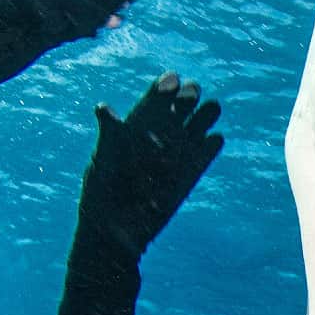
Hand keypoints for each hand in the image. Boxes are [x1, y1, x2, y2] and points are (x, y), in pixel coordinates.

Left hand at [78, 72, 224, 261]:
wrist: (116, 233)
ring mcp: (178, 152)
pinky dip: (212, 143)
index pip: (158, 94)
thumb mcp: (103, 160)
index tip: (173, 80)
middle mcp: (160, 133)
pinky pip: (210, 148)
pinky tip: (208, 143)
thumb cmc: (101, 194)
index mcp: (137, 124)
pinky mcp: (192, 172)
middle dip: (191, 94)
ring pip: (202, 119)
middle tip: (189, 98)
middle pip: (185, 101)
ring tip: (205, 116)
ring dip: (207, 113)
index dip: (167, 85)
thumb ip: (110, 134)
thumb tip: (103, 108)